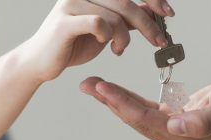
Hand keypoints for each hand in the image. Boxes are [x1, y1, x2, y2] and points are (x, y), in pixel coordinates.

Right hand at [20, 0, 174, 82]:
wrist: (41, 63)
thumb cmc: (71, 44)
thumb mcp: (105, 29)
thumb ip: (125, 18)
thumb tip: (152, 9)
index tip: (168, 12)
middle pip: (125, 2)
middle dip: (147, 23)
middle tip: (158, 41)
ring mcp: (71, 4)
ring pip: (114, 16)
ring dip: (124, 37)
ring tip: (119, 50)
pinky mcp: (64, 22)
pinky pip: (98, 23)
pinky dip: (108, 36)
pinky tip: (107, 46)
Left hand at [80, 76, 210, 139]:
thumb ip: (204, 119)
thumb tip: (176, 127)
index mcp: (184, 139)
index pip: (145, 120)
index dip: (122, 103)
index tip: (102, 88)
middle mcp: (175, 139)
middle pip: (135, 119)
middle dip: (110, 101)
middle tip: (87, 84)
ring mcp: (174, 133)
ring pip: (137, 115)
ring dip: (115, 100)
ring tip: (94, 86)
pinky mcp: (174, 122)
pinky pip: (146, 110)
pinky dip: (129, 99)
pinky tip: (114, 92)